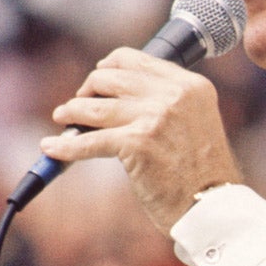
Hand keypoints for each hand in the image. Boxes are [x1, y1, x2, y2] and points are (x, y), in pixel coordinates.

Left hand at [39, 47, 241, 233]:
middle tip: (78, 106)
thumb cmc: (202, 172)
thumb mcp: (194, 121)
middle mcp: (174, 94)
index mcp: (189, 85)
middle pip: (110, 78)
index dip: (107, 68)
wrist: (212, 206)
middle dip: (87, 90)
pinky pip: (89, 141)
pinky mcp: (137, 144)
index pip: (135, 59)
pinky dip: (66, 146)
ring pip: (94, 107)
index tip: (96, 82)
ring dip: (71, 112)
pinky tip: (52, 148)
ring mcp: (155, 117)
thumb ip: (165, 102)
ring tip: (62, 119)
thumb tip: (115, 95)